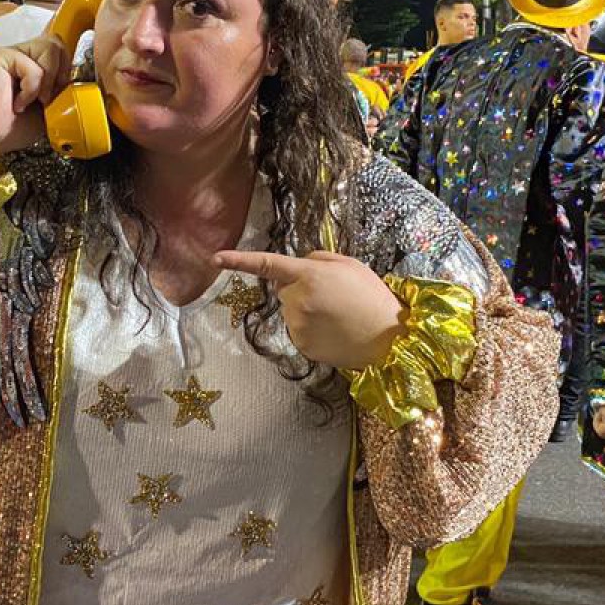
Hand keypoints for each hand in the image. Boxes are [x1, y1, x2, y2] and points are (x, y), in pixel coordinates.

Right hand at [0, 34, 73, 164]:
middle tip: (46, 99)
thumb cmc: (16, 125)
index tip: (56, 97)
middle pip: (59, 44)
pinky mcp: (3, 56)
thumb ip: (63, 88)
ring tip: (33, 100)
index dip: (67, 71)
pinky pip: (33, 66)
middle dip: (59, 75)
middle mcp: (26, 52)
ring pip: (50, 48)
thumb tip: (78, 80)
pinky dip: (30, 89)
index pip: (64, 49)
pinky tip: (18, 103)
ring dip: (47, 80)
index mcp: (38, 62)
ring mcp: (14, 52)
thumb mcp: (51, 106)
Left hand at [213, 249, 402, 370]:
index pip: (267, 264)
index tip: (216, 258)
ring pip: (292, 312)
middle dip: (301, 290)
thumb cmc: (372, 297)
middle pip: (284, 291)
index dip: (239, 260)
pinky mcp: (302, 346)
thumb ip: (318, 259)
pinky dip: (312, 331)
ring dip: (308, 312)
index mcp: (308, 275)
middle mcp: (297, 300)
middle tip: (335, 296)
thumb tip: (298, 264)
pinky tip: (334, 331)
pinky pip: (299, 332)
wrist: (389, 338)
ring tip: (338, 315)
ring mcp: (297, 326)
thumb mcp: (350, 265)